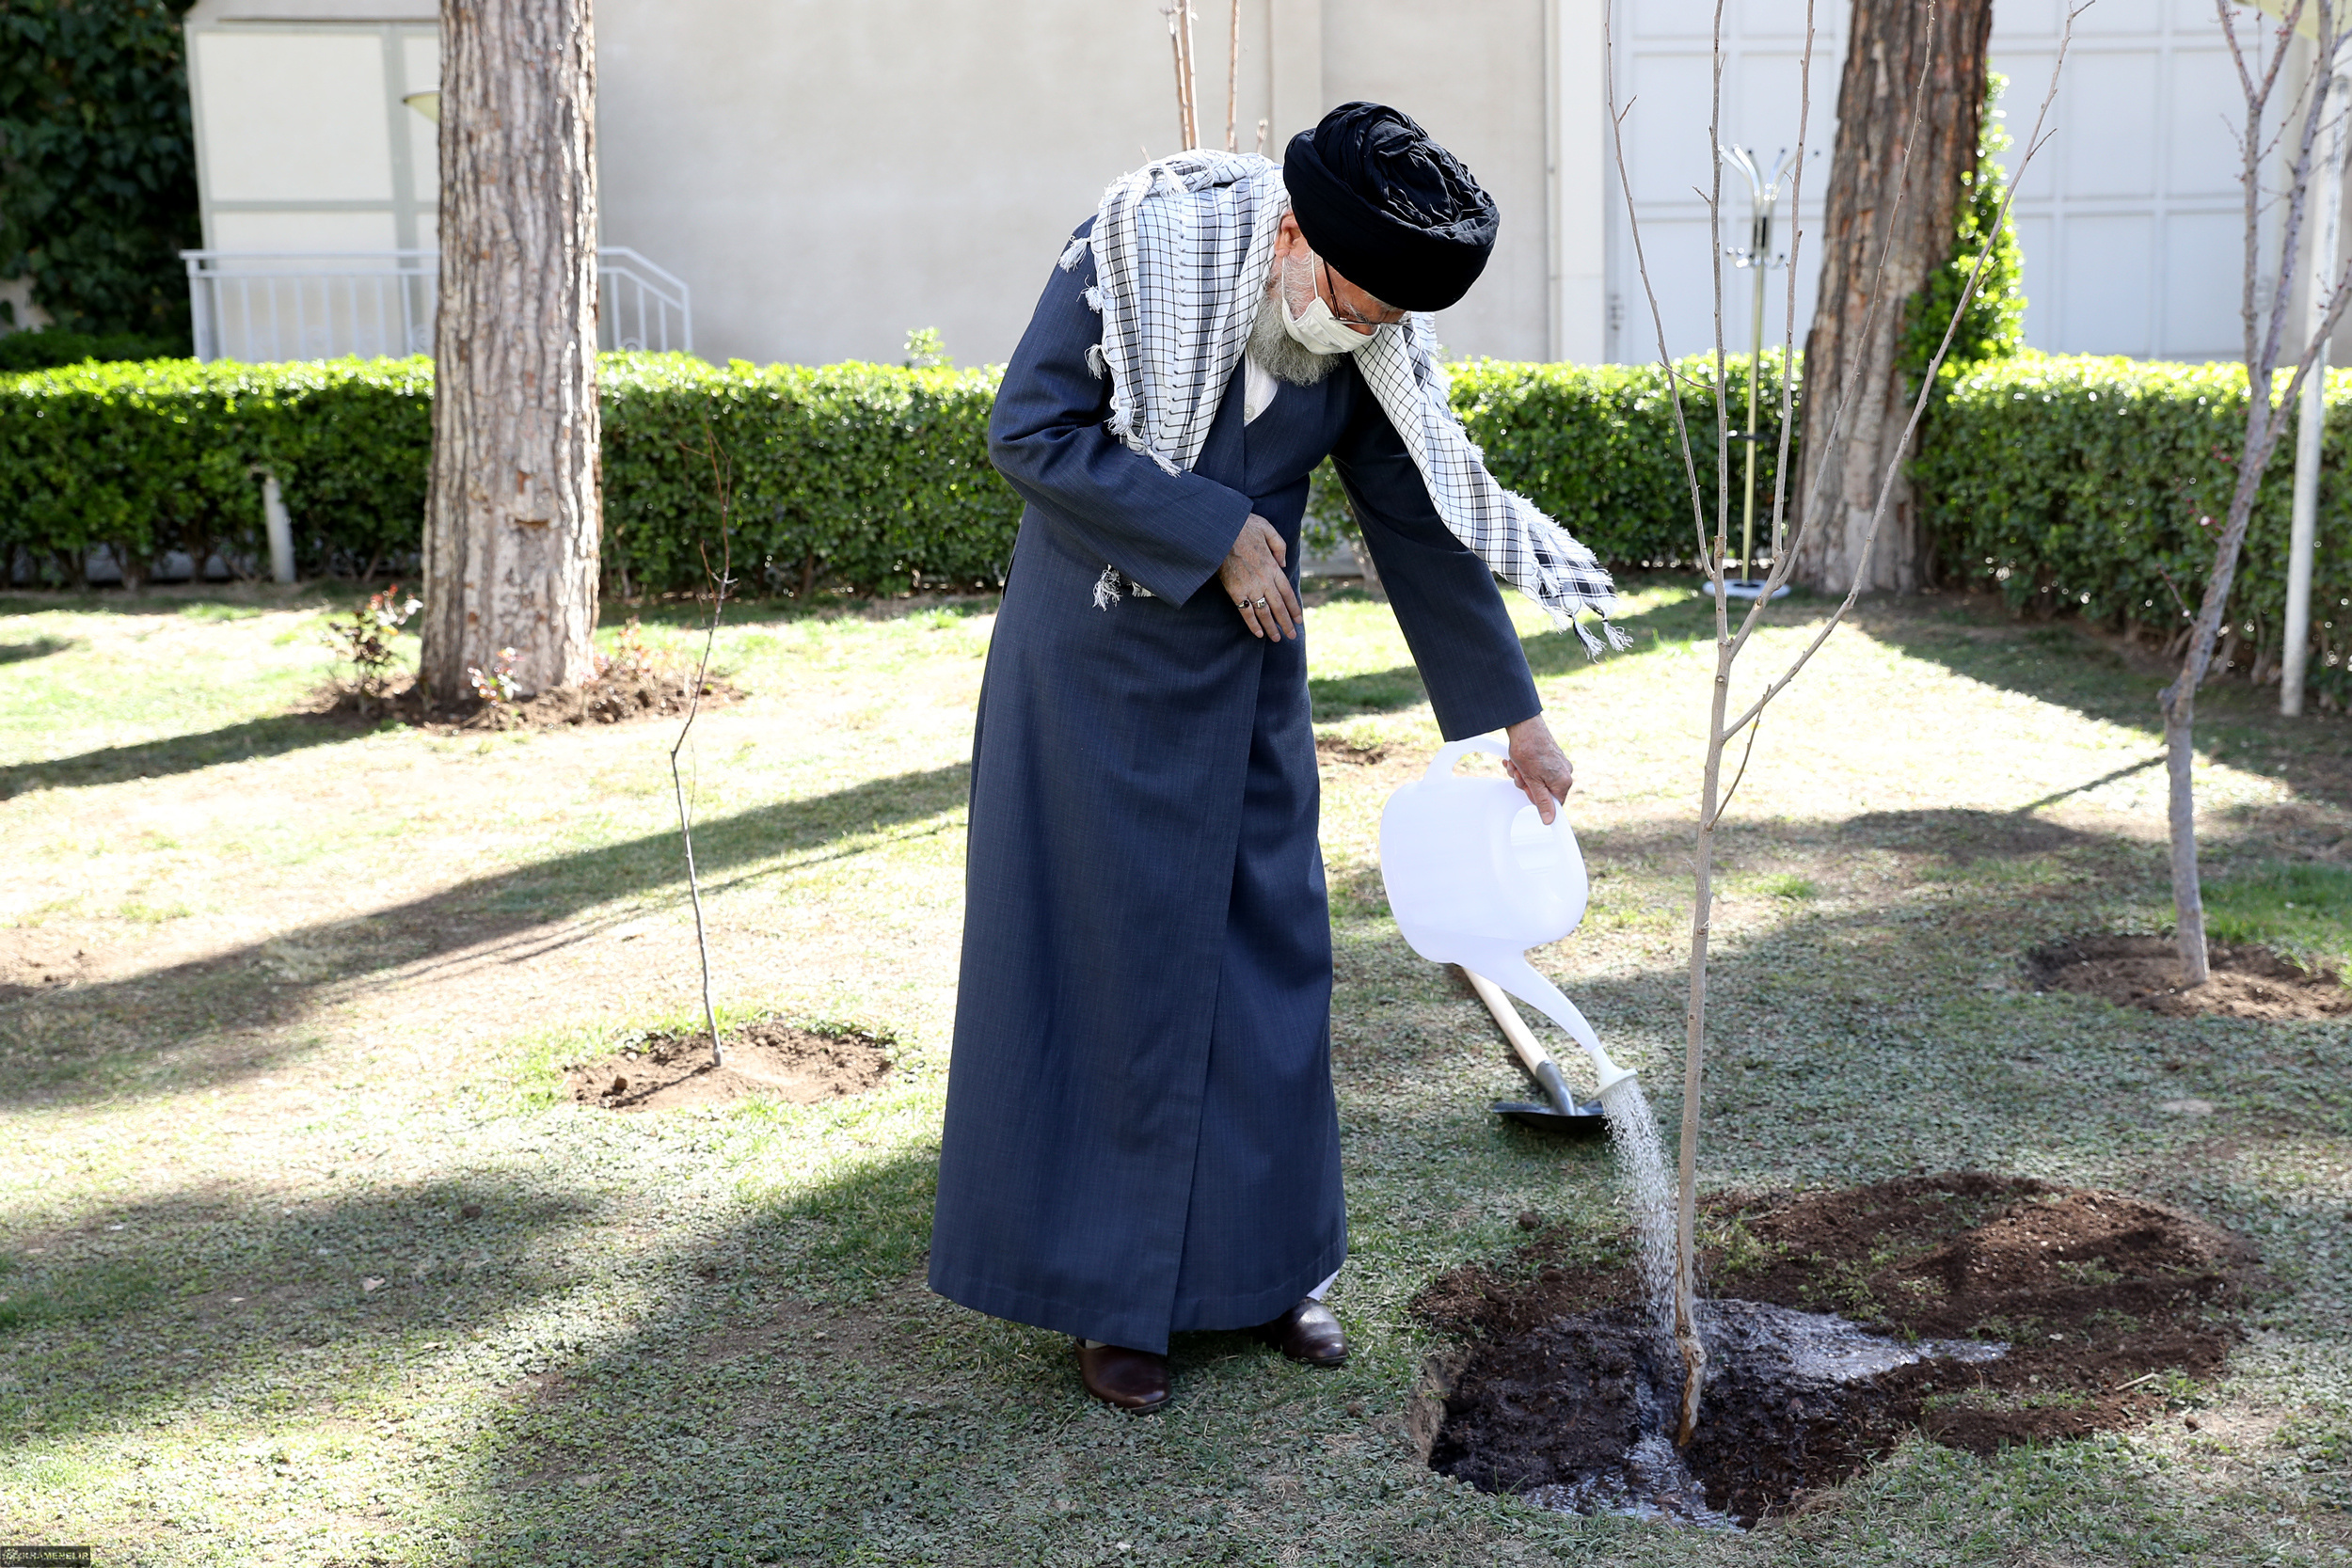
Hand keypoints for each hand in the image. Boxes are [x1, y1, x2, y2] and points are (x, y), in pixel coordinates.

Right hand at [1219, 514, 1301, 640]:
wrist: (1220, 531)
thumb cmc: (1243, 526)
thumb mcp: (1267, 529)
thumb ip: (1279, 546)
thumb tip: (1284, 564)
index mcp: (1273, 566)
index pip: (1287, 592)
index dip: (1294, 608)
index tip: (1299, 619)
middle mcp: (1264, 580)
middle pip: (1278, 606)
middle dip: (1286, 623)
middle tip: (1291, 636)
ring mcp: (1249, 587)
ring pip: (1264, 612)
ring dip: (1271, 627)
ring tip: (1277, 639)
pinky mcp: (1234, 591)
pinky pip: (1245, 611)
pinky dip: (1252, 624)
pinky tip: (1258, 634)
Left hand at [1504, 715, 1572, 823]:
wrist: (1524, 726)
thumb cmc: (1529, 749)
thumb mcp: (1533, 781)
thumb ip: (1542, 801)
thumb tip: (1549, 818)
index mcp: (1563, 781)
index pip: (1554, 804)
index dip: (1538, 801)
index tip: (1530, 795)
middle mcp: (1564, 772)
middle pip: (1543, 792)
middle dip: (1527, 785)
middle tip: (1521, 775)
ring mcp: (1558, 764)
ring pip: (1537, 781)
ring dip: (1522, 775)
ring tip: (1517, 765)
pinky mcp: (1550, 757)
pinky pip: (1537, 770)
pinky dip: (1525, 767)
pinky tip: (1517, 761)